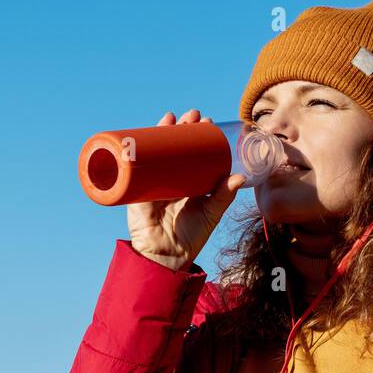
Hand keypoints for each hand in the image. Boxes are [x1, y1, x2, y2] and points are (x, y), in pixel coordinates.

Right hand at [126, 108, 246, 271]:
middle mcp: (170, 179)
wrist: (166, 256)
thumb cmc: (190, 237)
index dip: (198, 136)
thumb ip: (223, 197)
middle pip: (174, 147)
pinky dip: (134, 150)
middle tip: (192, 116)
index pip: (193, 152)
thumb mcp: (211, 213)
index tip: (207, 122)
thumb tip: (239, 177)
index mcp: (188, 182)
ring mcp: (152, 182)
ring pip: (156, 151)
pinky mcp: (135, 190)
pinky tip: (139, 135)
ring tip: (171, 118)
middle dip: (182, 128)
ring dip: (162, 131)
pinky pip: (133, 167)